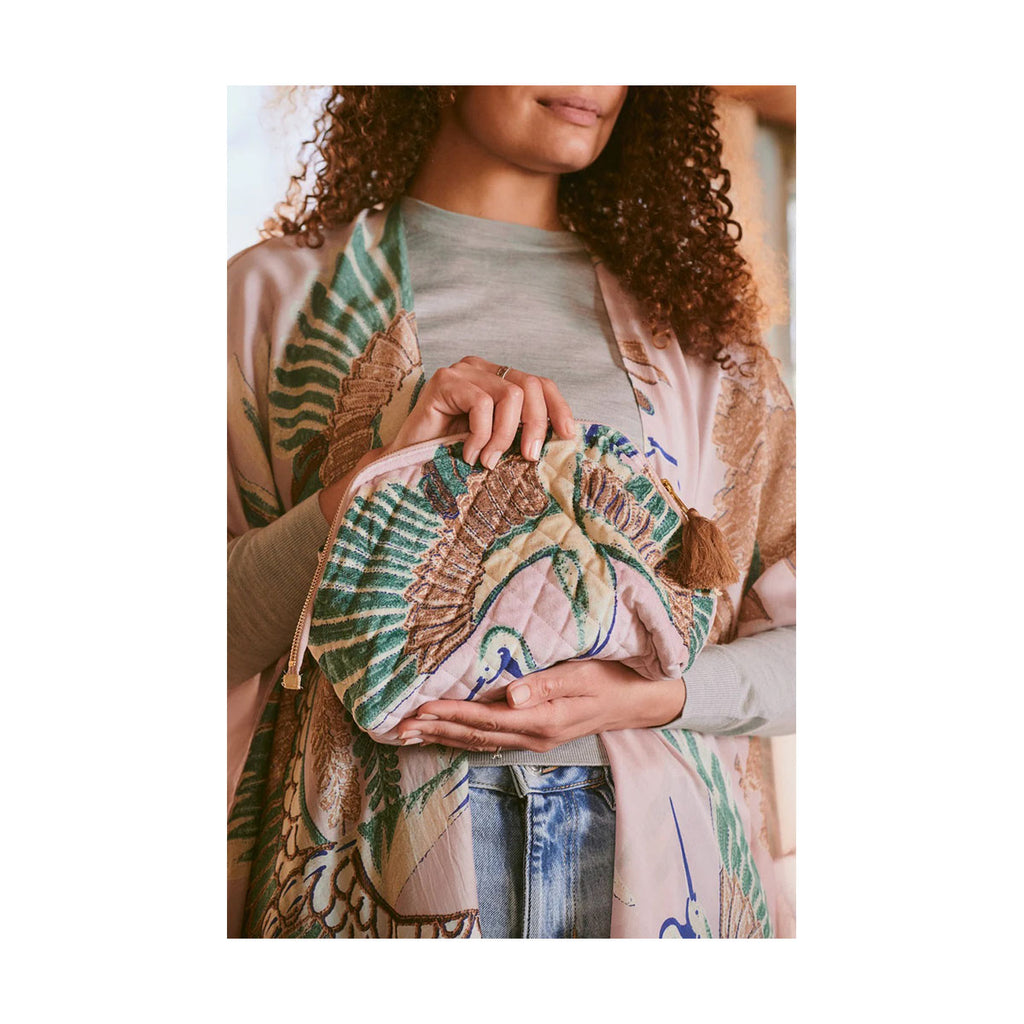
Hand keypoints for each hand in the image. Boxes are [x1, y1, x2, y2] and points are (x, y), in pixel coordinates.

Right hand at [389, 356, 574, 467]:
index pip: (540, 383)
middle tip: (527, 458)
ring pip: (510, 395)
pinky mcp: (445, 380)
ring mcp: (463, 371)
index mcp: (498, 379)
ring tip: (488, 461)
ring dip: (504, 436)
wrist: (408, 464)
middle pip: (530, 386)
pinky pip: (482, 404)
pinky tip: (469, 454)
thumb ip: (520, 432)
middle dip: (535, 425)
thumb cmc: (452, 456)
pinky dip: (481, 435)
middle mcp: (482, 368)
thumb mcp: (497, 442)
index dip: (558, 407)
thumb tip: (561, 438)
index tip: (567, 435)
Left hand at [394, 660, 686, 752]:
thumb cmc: (613, 679)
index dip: (451, 714)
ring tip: (412, 734)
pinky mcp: (538, 734)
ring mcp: (536, 739)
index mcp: (543, 720)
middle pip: (476, 735)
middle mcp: (534, 735)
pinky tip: (449, 735)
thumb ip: (546, 684)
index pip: (486, 718)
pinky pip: (492, 740)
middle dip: (437, 729)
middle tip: (400, 727)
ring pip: (480, 742)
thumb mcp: (583, 675)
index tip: (420, 709)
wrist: (641, 700)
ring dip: (445, 737)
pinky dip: (465, 737)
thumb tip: (510, 695)